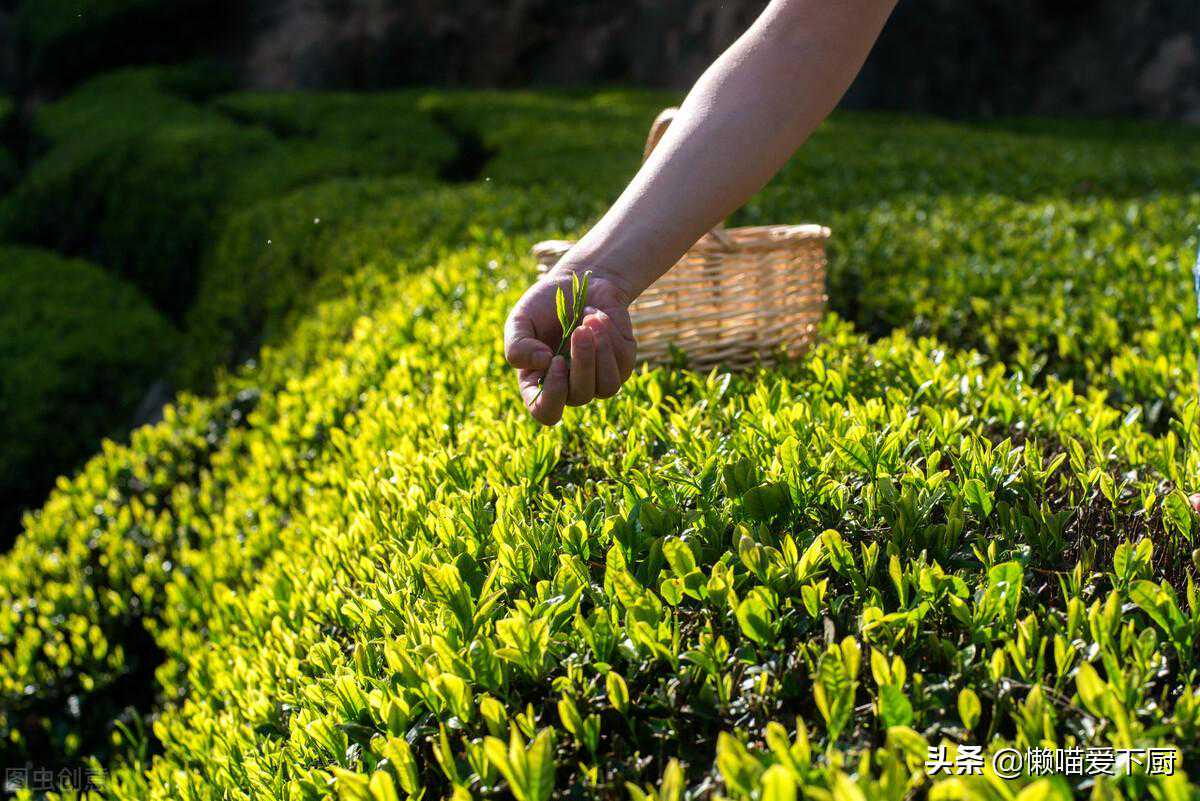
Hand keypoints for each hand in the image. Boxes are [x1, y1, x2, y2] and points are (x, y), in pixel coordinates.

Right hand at [504, 266, 636, 424]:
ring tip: (590, 320)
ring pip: (607, 387)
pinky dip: (612, 336)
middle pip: (581, 396)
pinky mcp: (622, 364)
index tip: (555, 360)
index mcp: (540, 383)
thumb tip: (543, 363)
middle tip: (579, 330)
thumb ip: (517, 346)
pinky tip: (599, 316)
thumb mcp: (520, 320)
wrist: (578, 282)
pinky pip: (623, 363)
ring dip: (601, 351)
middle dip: (582, 362)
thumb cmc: (544, 305)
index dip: (553, 395)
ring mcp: (598, 379)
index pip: (546, 412)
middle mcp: (570, 387)